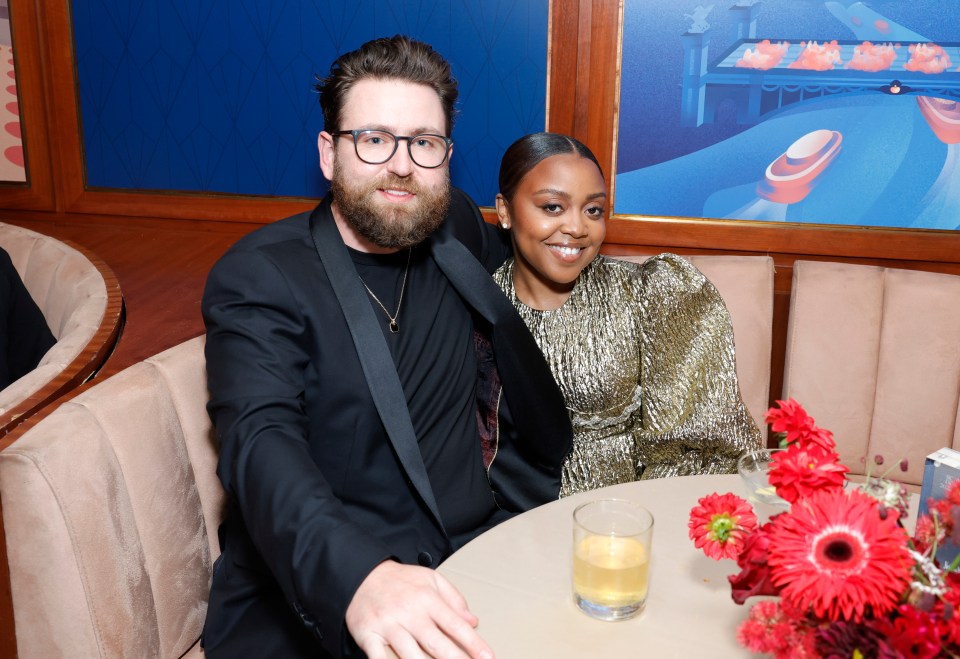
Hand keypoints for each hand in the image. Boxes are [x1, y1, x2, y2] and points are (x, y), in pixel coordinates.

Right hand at [345, 560, 493, 658]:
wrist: (361, 574)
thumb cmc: (400, 580)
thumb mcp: (431, 579)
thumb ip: (454, 599)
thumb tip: (473, 621)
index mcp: (427, 598)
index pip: (455, 624)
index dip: (474, 643)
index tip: (487, 657)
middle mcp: (409, 612)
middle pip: (436, 643)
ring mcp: (388, 625)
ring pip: (410, 655)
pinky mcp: (368, 635)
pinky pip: (379, 658)